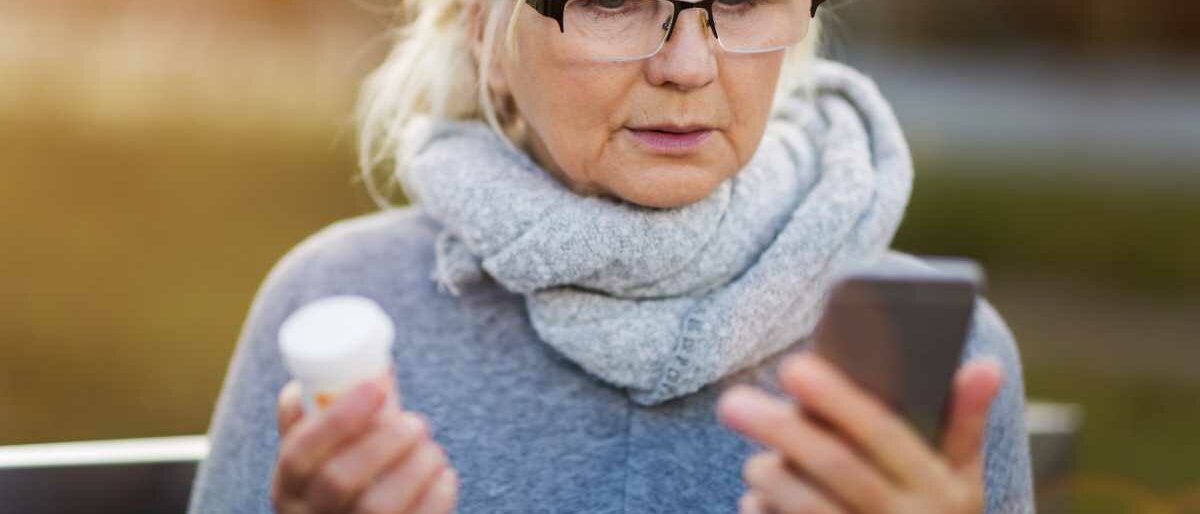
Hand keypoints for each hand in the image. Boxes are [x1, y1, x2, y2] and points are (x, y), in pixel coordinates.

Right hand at [271, 374, 458, 513]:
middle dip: (385, 440)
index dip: (337, 417)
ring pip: (378, 506)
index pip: (297, 452)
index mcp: (288, 490)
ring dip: (415, 464)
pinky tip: (444, 475)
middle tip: (417, 422)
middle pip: (338, 480)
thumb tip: (377, 366)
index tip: (377, 385)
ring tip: (431, 448)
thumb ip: (339, 416)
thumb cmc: (348, 488)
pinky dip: (437, 494)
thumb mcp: (325, 458)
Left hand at [716, 352, 1002, 513]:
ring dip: (770, 477)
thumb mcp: (962, 478)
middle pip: (835, 467)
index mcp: (940, 487)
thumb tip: (984, 364)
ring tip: (755, 461)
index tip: (791, 365)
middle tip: (731, 402)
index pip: (884, 433)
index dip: (838, 399)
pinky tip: (756, 501)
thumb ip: (965, 422)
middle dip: (781, 430)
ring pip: (807, 507)